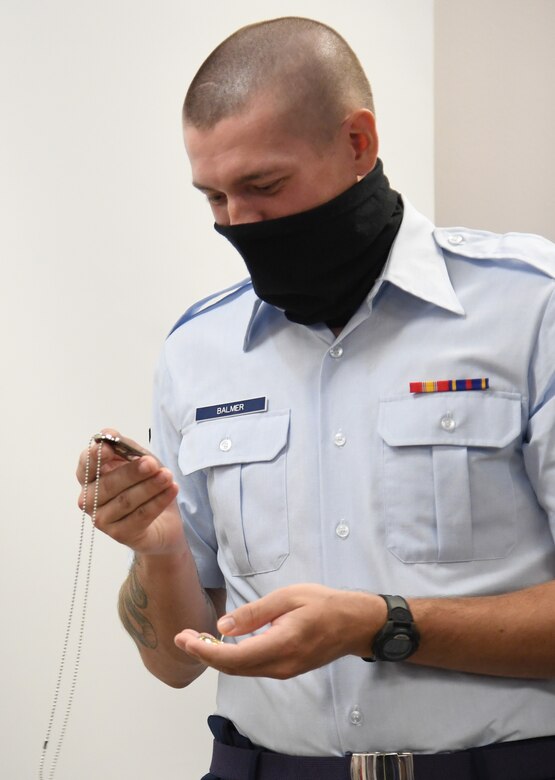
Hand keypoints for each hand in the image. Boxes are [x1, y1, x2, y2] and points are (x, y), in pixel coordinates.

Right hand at [76, 429, 182, 554]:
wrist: (161, 521)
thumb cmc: (144, 485)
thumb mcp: (138, 460)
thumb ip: (124, 446)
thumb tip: (109, 434)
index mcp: (90, 478)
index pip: (86, 465)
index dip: (94, 456)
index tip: (108, 447)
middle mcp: (90, 499)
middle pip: (108, 485)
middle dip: (132, 472)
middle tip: (152, 463)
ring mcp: (102, 519)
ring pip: (125, 501)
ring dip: (149, 486)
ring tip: (168, 476)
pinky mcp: (120, 534)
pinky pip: (140, 516)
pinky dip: (158, 501)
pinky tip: (172, 489)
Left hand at [174, 584, 386, 677]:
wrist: (355, 624)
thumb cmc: (324, 604)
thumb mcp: (288, 597)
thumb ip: (255, 613)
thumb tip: (222, 627)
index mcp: (281, 644)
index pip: (234, 657)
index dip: (205, 651)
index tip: (185, 637)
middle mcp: (280, 665)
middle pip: (233, 668)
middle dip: (204, 654)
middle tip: (181, 636)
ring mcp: (283, 671)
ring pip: (241, 670)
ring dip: (216, 657)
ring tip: (195, 639)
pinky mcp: (285, 669)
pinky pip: (252, 668)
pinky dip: (232, 658)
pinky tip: (222, 645)